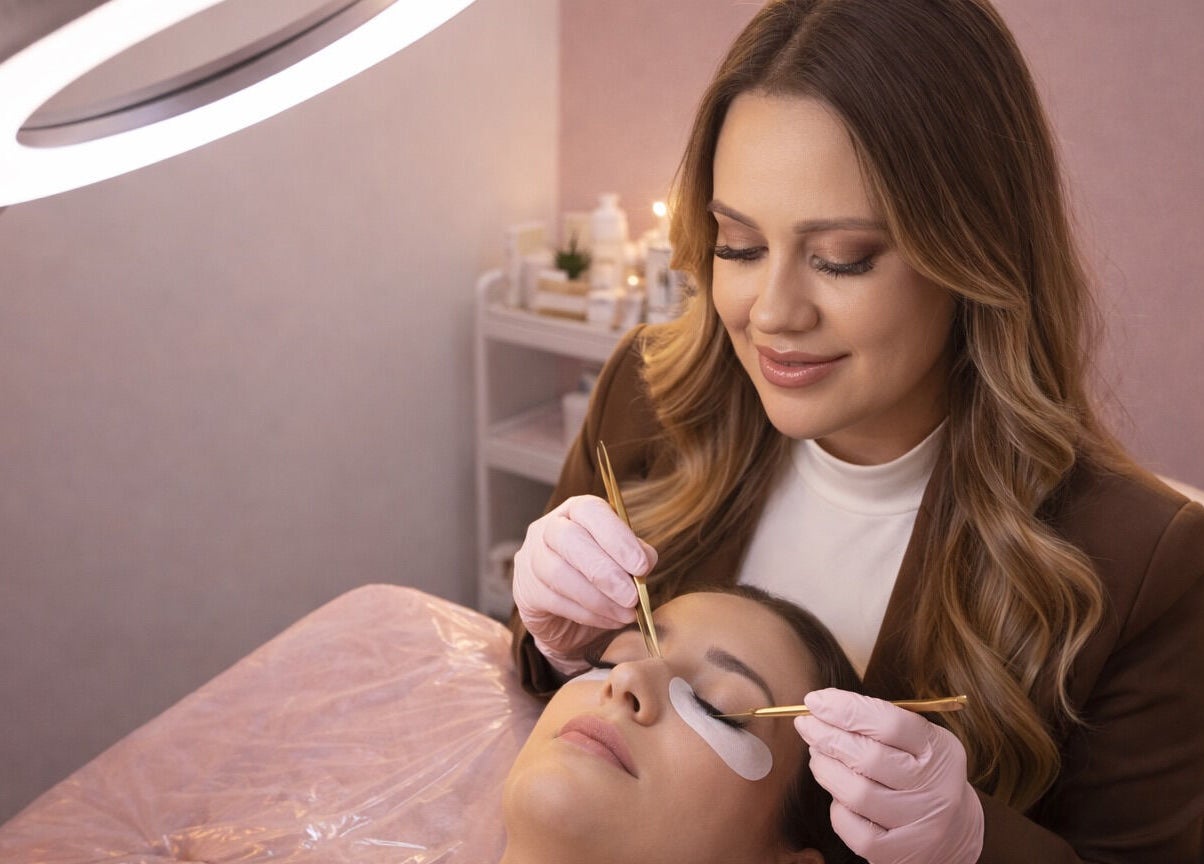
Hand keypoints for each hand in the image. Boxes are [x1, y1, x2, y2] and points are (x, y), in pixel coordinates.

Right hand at [512, 495, 655, 674]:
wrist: (570, 619)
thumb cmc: (600, 581)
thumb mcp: (624, 565)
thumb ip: (636, 557)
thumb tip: (645, 560)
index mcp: (576, 511)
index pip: (590, 510)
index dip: (617, 537)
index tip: (641, 566)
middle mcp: (548, 528)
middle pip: (569, 538)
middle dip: (605, 571)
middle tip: (632, 597)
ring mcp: (531, 558)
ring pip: (558, 572)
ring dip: (598, 598)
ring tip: (626, 614)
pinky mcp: (525, 591)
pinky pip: (554, 601)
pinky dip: (587, 614)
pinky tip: (610, 620)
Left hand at [794, 689, 983, 863]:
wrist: (956, 832)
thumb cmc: (922, 774)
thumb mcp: (919, 742)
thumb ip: (879, 724)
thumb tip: (822, 708)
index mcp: (939, 750)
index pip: (889, 722)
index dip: (845, 708)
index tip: (815, 701)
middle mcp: (935, 787)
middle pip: (867, 757)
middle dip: (826, 736)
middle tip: (806, 725)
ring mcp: (918, 822)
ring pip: (855, 792)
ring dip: (825, 769)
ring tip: (818, 757)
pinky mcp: (899, 853)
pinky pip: (852, 828)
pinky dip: (837, 809)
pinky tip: (838, 796)